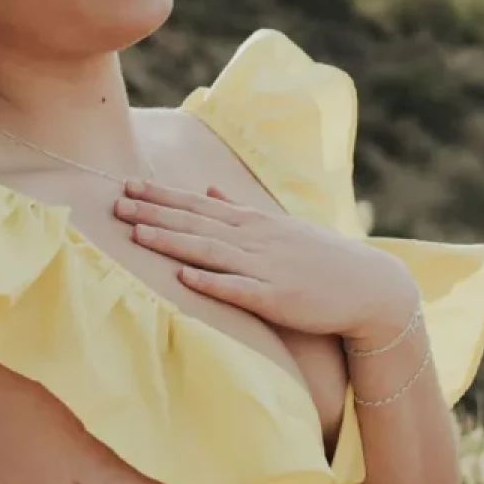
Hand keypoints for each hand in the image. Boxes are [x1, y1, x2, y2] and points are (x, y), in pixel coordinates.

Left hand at [114, 178, 417, 339]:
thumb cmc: (319, 258)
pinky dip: (212, 283)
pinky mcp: (277, 298)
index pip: (198, 204)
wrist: (368, 287)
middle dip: (155, 213)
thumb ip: (238, 207)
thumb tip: (205, 186)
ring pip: (210, 252)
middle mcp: (255, 239)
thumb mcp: (277, 226)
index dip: (162, 196)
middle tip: (116, 203)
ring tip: (138, 234)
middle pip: (196, 223)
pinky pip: (239, 290)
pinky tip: (184, 279)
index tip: (127, 185)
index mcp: (253, 222)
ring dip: (173, 242)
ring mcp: (265, 268)